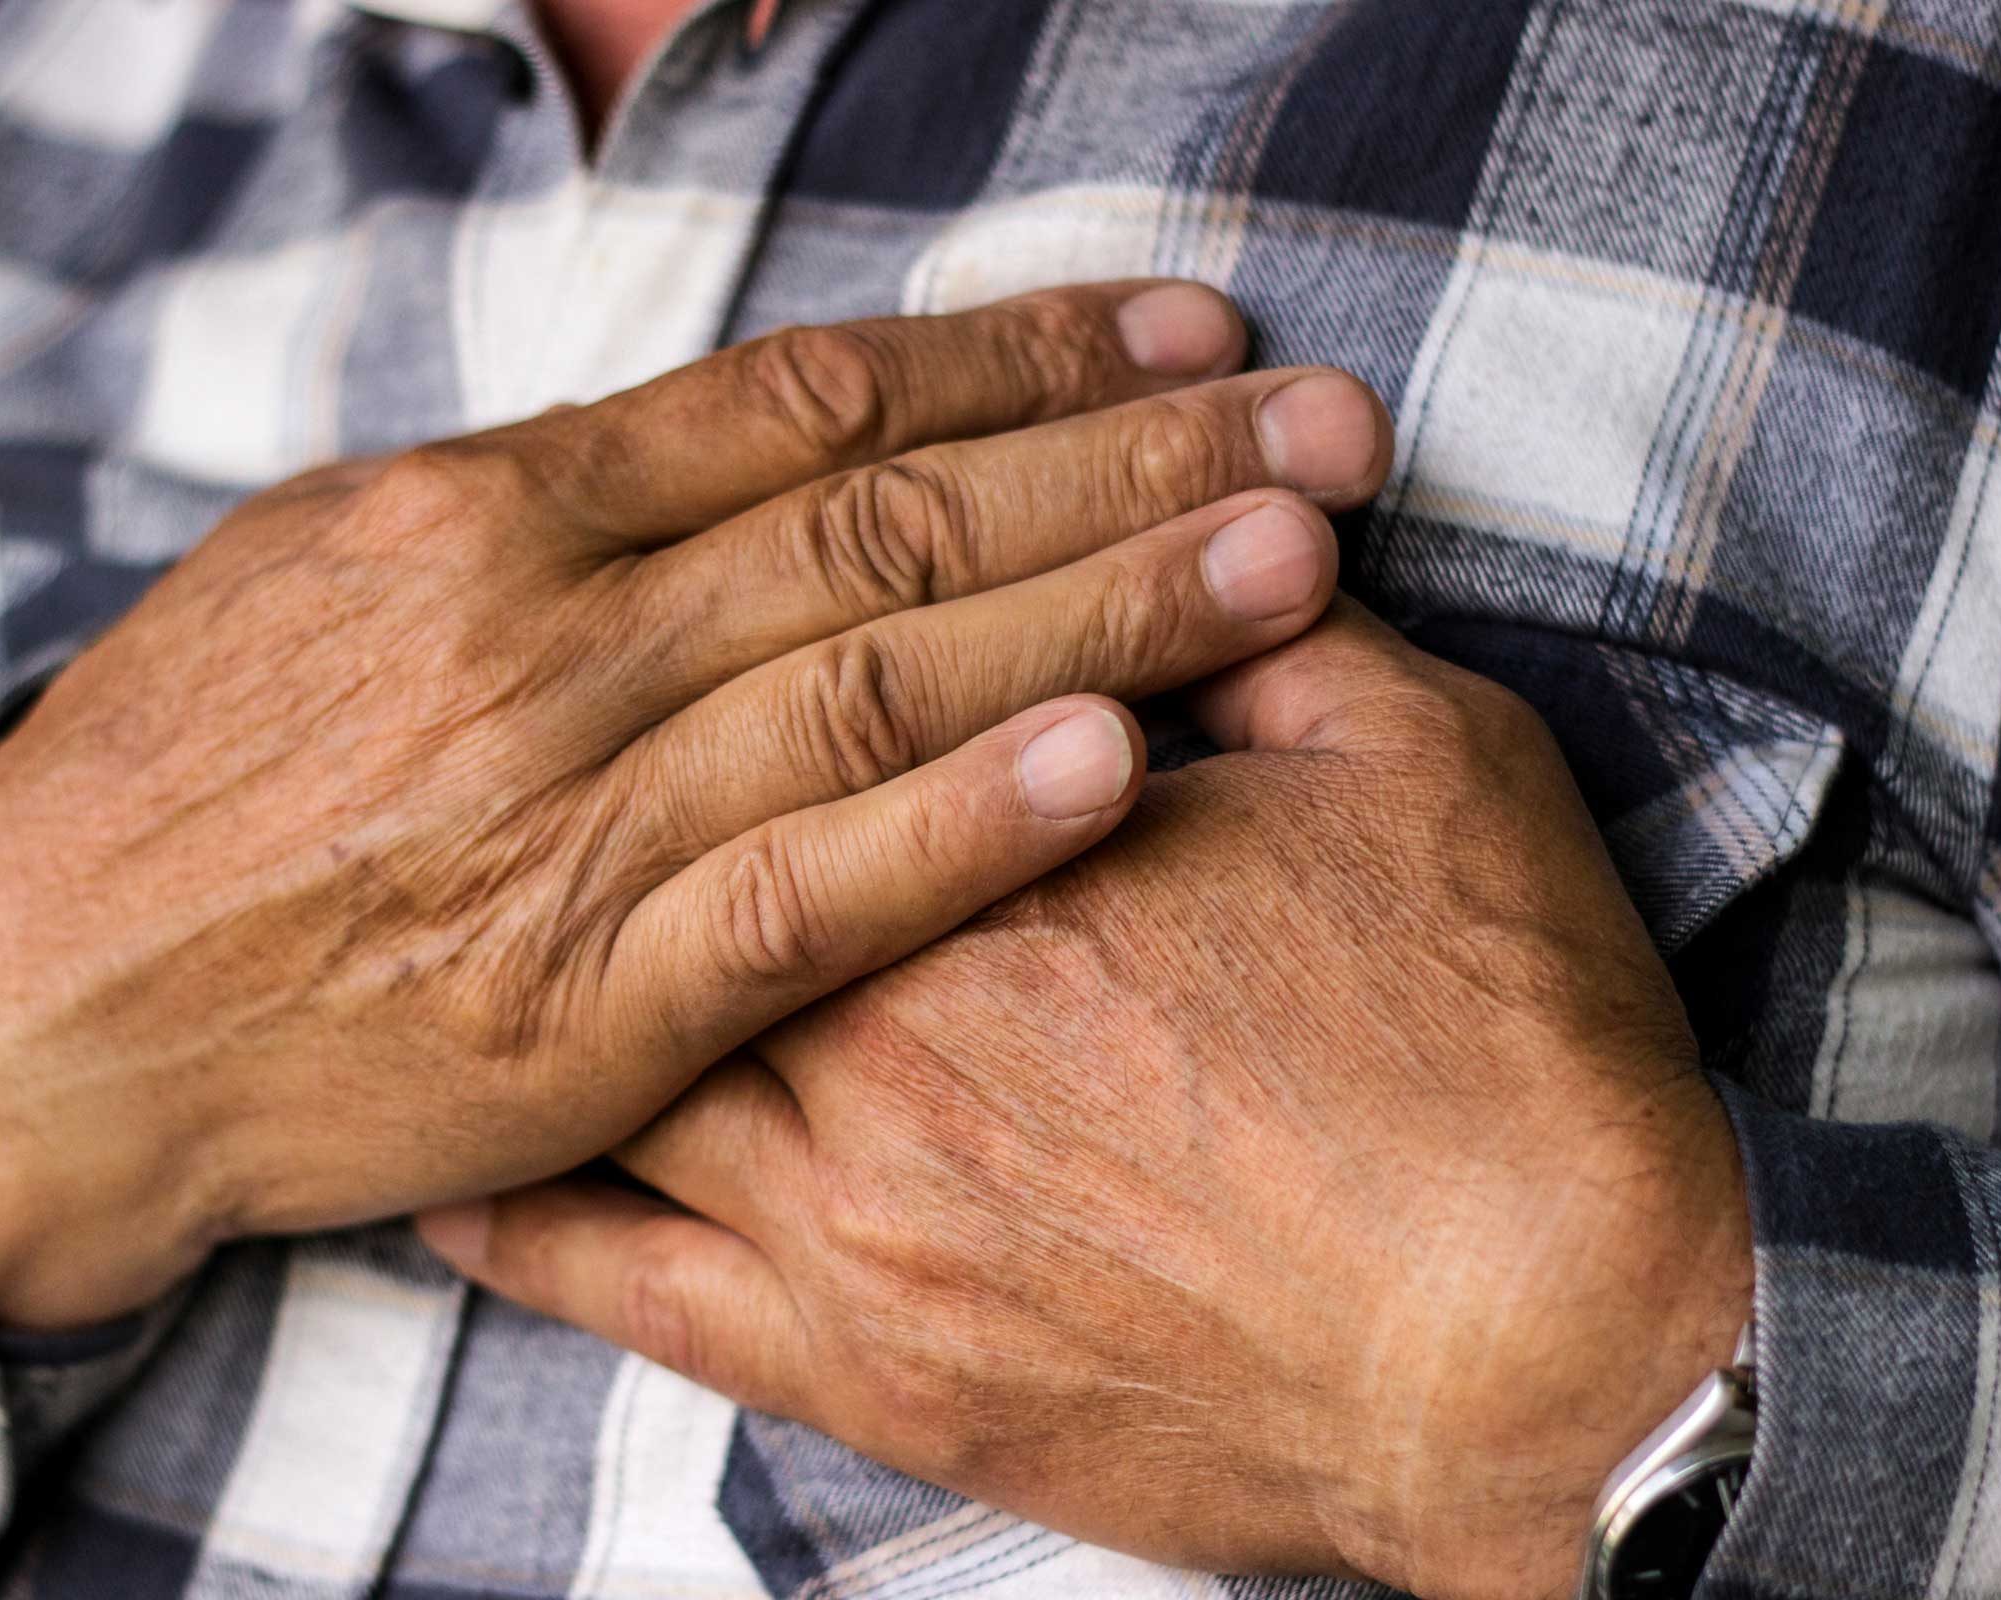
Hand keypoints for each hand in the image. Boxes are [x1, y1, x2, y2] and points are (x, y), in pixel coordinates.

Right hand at [0, 281, 1394, 1330]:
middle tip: (1320, 421)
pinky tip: (1114, 762)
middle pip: (885, 518)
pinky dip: (961, 828)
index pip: (804, 404)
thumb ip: (542, 509)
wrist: (29, 1014)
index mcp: (486, 515)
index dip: (1015, 362)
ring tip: (1290, 553)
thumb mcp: (328, 573)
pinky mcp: (577, 1005)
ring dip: (1098, 608)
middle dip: (1122, 462)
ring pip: (874, 681)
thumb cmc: (180, 780)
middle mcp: (544, 643)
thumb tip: (727, 438)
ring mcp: (564, 821)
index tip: (1181, 340)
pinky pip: (797, 898)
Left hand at [420, 602, 1754, 1599]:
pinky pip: (627, 1288)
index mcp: (1003, 849)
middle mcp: (883, 1020)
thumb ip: (1268, 644)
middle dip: (604, 806)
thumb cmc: (1501, 1050)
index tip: (700, 626)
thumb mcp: (1420, 766)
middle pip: (686, 871)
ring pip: (622, 1059)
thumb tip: (1191, 549)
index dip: (770, 645)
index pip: (831, 700)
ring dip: (530, 996)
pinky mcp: (862, 1365)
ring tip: (443, 938)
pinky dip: (525, 1223)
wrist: (1557, 1354)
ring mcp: (854, 1206)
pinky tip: (451, 1180)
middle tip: (506, 757)